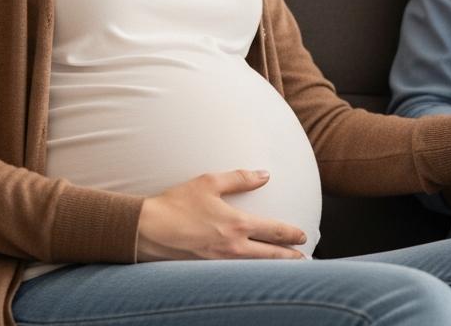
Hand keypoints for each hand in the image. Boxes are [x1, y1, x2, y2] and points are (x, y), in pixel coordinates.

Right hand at [135, 170, 307, 261]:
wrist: (146, 230)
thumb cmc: (176, 204)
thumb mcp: (208, 182)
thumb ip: (240, 178)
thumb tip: (265, 175)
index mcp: (237, 224)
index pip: (274, 231)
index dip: (292, 234)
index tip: (303, 236)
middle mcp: (233, 247)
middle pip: (271, 256)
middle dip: (290, 258)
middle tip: (304, 259)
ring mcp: (220, 263)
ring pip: (256, 268)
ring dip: (273, 269)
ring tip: (285, 270)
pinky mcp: (207, 271)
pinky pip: (236, 275)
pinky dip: (251, 274)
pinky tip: (253, 273)